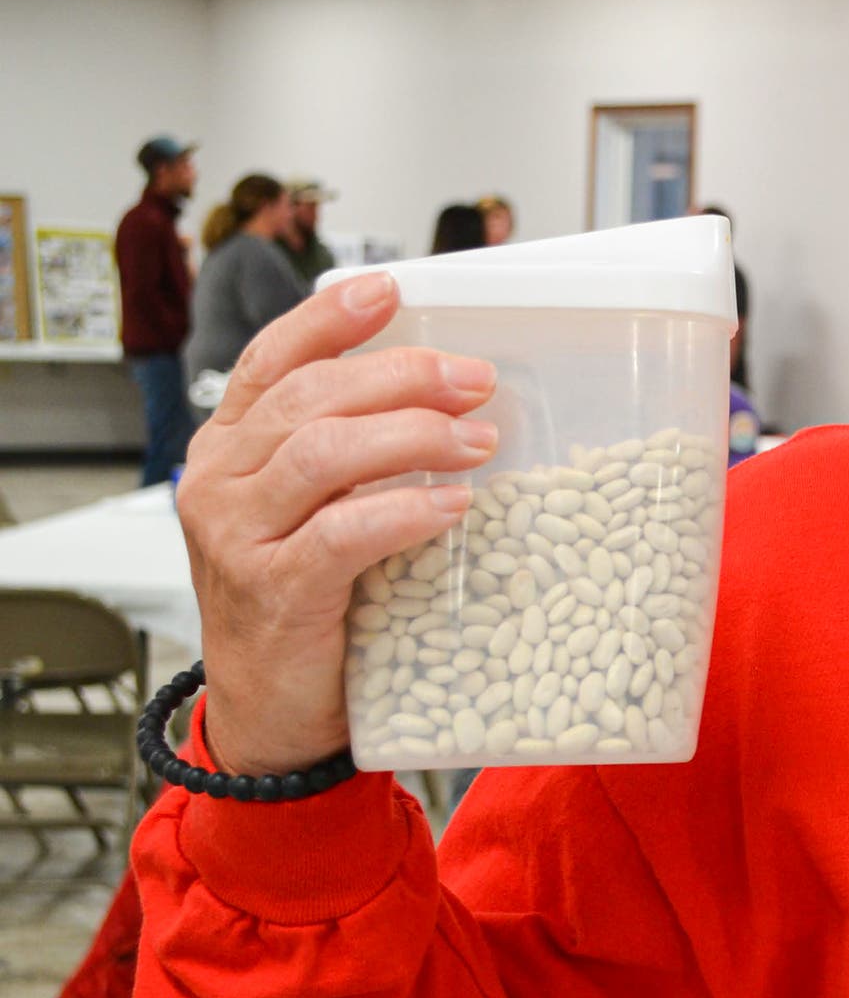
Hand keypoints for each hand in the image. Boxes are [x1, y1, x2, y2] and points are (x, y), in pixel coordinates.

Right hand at [177, 273, 498, 775]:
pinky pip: (342, 533)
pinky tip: (453, 507)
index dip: (327, 320)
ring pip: (324, 453)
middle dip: (402, 377)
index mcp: (229, 448)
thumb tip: (445, 399)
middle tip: (476, 381)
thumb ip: (351, 457)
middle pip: (311, 398)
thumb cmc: (307, 601)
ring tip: (479, 441)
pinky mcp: (271, 591)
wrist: (272, 707)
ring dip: (413, 436)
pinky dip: (405, 511)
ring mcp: (237, 536)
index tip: (388, 290)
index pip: (270, 361)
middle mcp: (219, 481)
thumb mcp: (316, 512)